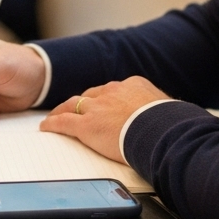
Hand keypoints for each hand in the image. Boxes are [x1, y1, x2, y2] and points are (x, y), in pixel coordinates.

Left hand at [40, 77, 169, 163]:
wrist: (163, 132)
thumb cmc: (172, 126)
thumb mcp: (169, 112)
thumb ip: (161, 112)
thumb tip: (172, 120)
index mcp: (133, 85)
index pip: (113, 91)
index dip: (106, 100)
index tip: (104, 105)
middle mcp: (112, 92)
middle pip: (91, 95)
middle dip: (84, 103)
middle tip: (76, 109)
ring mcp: (98, 107)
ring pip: (73, 105)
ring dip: (62, 110)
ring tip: (55, 116)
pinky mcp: (87, 125)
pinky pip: (64, 122)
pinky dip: (53, 124)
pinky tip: (46, 127)